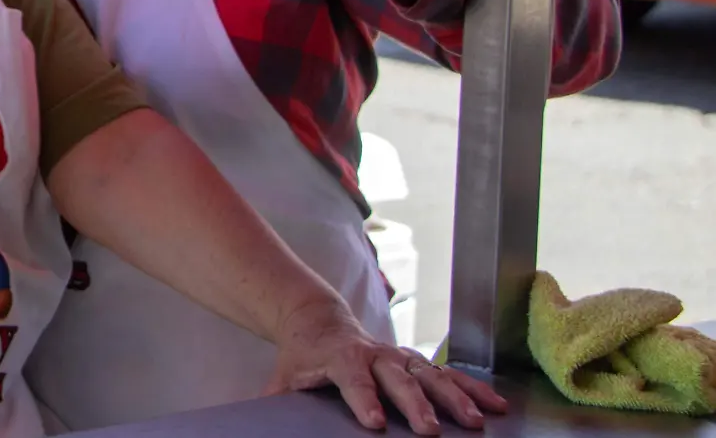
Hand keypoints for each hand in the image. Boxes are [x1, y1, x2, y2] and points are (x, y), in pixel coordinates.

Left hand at [268, 297, 507, 433]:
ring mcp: (399, 356)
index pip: (352, 380)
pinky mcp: (416, 361)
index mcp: (340, 357)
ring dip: (454, 398)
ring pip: (431, 375)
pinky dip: (473, 388)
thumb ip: (274, 397)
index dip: (363, 400)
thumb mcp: (284, 376)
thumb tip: (253, 419)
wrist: (317, 321)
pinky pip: (449, 374)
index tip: (374, 423)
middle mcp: (375, 354)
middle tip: (429, 433)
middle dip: (415, 405)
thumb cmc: (302, 357)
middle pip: (397, 379)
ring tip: (475, 423)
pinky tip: (496, 406)